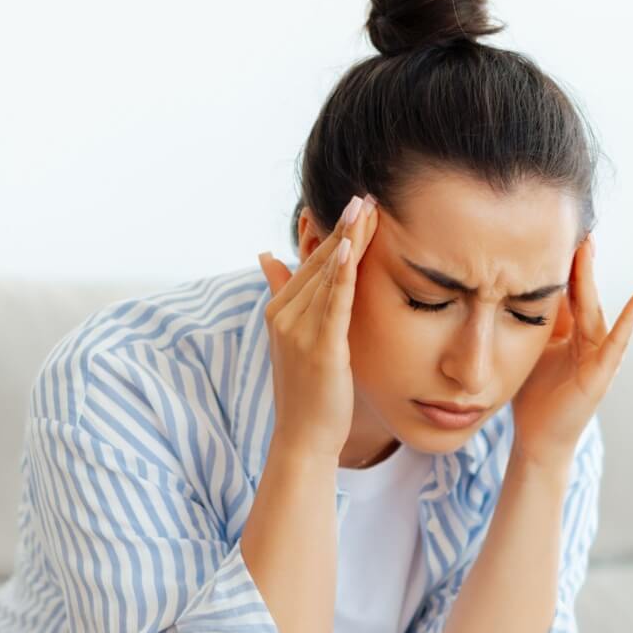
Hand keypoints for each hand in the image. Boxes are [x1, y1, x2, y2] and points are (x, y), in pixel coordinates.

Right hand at [256, 194, 378, 462]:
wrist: (304, 437)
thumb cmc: (306, 391)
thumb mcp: (293, 337)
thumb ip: (282, 294)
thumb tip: (266, 256)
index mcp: (279, 309)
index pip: (311, 263)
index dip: (335, 234)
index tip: (357, 205)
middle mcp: (284, 315)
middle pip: (319, 263)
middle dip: (344, 228)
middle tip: (367, 194)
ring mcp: (299, 331)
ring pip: (328, 276)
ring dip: (348, 240)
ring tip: (366, 208)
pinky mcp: (320, 347)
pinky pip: (333, 303)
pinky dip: (341, 273)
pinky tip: (350, 247)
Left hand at [511, 234, 632, 465]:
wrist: (538, 439)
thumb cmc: (534, 396)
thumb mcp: (529, 349)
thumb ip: (533, 321)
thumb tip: (517, 285)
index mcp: (569, 332)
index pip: (566, 290)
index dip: (560, 264)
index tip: (552, 230)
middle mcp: (587, 339)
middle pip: (580, 293)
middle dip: (577, 260)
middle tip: (574, 225)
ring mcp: (598, 355)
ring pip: (593, 308)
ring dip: (591, 277)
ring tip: (590, 245)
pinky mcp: (603, 373)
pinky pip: (617, 341)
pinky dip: (631, 318)